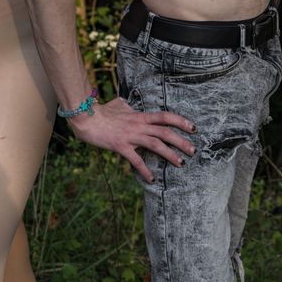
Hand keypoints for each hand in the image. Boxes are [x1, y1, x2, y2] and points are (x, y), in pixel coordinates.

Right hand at [69, 97, 195, 182]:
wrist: (88, 118)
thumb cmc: (102, 111)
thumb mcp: (118, 104)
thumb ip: (126, 105)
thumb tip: (126, 102)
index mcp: (140, 116)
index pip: (165, 117)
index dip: (180, 121)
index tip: (193, 128)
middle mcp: (139, 125)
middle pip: (165, 132)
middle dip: (181, 141)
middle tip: (193, 150)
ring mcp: (131, 136)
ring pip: (156, 144)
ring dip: (170, 155)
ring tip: (181, 164)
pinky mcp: (121, 146)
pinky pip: (136, 160)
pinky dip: (145, 170)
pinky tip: (152, 179)